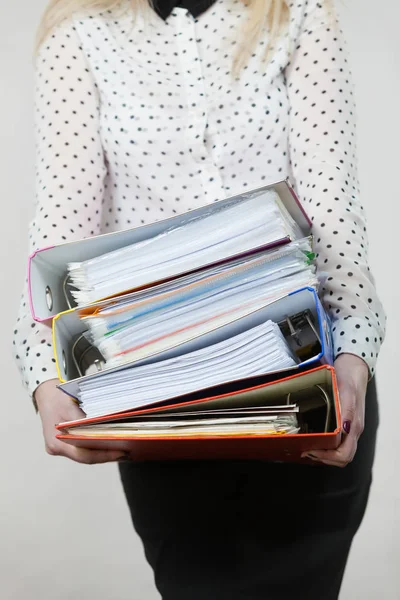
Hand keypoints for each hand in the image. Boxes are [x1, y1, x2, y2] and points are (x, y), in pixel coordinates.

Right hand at [36, 379, 127, 463]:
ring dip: (101, 452)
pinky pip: (81, 448)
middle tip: (125, 452)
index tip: (121, 453)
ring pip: (83, 454)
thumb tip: (104, 431)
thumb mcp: (71, 406)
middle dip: (105, 456)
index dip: (104, 456)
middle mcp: (56, 448)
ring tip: (120, 449)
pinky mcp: (63, 443)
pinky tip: (107, 443)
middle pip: (85, 457)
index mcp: (57, 442)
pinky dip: (94, 447)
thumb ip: (85, 422)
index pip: (84, 455)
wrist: (45, 393)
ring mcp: (59, 447)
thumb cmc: (58, 397)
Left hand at [302, 353, 368, 467]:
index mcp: (354, 426)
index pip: (344, 454)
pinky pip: (338, 443)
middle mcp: (353, 430)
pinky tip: (316, 441)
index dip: (327, 457)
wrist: (353, 369)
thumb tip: (344, 429)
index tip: (311, 451)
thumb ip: (346, 411)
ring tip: (309, 449)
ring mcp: (349, 428)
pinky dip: (327, 447)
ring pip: (341, 452)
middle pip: (343, 458)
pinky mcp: (345, 424)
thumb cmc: (348, 379)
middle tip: (307, 452)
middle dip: (324, 459)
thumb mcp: (345, 391)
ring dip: (325, 456)